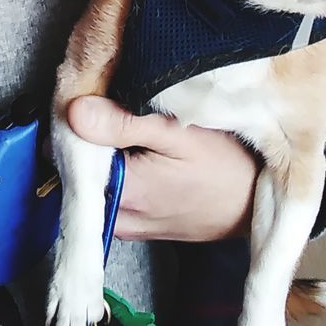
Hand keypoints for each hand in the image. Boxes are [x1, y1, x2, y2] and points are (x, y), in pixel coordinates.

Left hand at [67, 96, 259, 241]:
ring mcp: (130, 226)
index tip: (84, 98)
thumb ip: (124, 123)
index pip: (67, 157)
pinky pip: (112, 195)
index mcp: (122, 192)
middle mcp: (119, 217)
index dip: (71, 125)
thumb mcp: (179, 134)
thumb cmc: (226, 167)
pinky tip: (135, 149)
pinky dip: (115, 171)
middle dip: (84, 139)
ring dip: (100, 156)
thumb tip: (74, 111)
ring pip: (94, 184)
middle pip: (78, 173)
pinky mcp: (140, 226)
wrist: (258, 205)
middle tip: (104, 105)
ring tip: (121, 125)